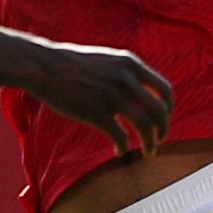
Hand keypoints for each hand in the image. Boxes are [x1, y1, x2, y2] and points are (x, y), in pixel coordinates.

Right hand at [24, 40, 175, 155]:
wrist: (43, 66)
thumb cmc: (72, 65)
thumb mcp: (107, 60)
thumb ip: (126, 73)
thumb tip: (141, 92)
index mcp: (131, 64)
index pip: (165, 89)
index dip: (169, 109)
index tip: (164, 119)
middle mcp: (126, 79)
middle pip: (159, 111)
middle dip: (163, 130)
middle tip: (160, 141)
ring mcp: (112, 96)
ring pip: (145, 126)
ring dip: (150, 143)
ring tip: (148, 152)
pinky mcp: (96, 112)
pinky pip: (120, 136)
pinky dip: (124, 148)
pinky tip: (120, 152)